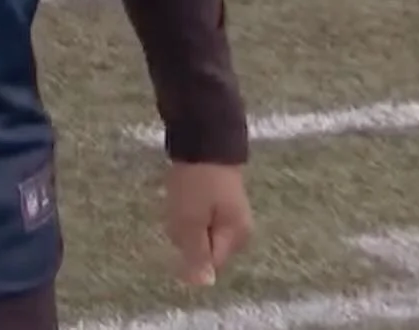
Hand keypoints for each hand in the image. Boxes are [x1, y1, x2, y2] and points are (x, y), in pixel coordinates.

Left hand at [164, 162, 252, 286]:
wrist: (204, 134)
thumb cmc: (197, 180)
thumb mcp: (192, 219)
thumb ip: (197, 253)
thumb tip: (202, 283)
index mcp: (237, 235)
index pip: (210, 262)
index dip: (190, 249)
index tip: (181, 223)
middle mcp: (238, 227)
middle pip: (203, 245)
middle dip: (185, 231)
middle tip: (181, 205)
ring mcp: (229, 209)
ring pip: (197, 227)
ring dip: (182, 215)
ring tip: (179, 192)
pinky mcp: (217, 194)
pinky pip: (197, 211)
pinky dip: (185, 202)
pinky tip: (181, 187)